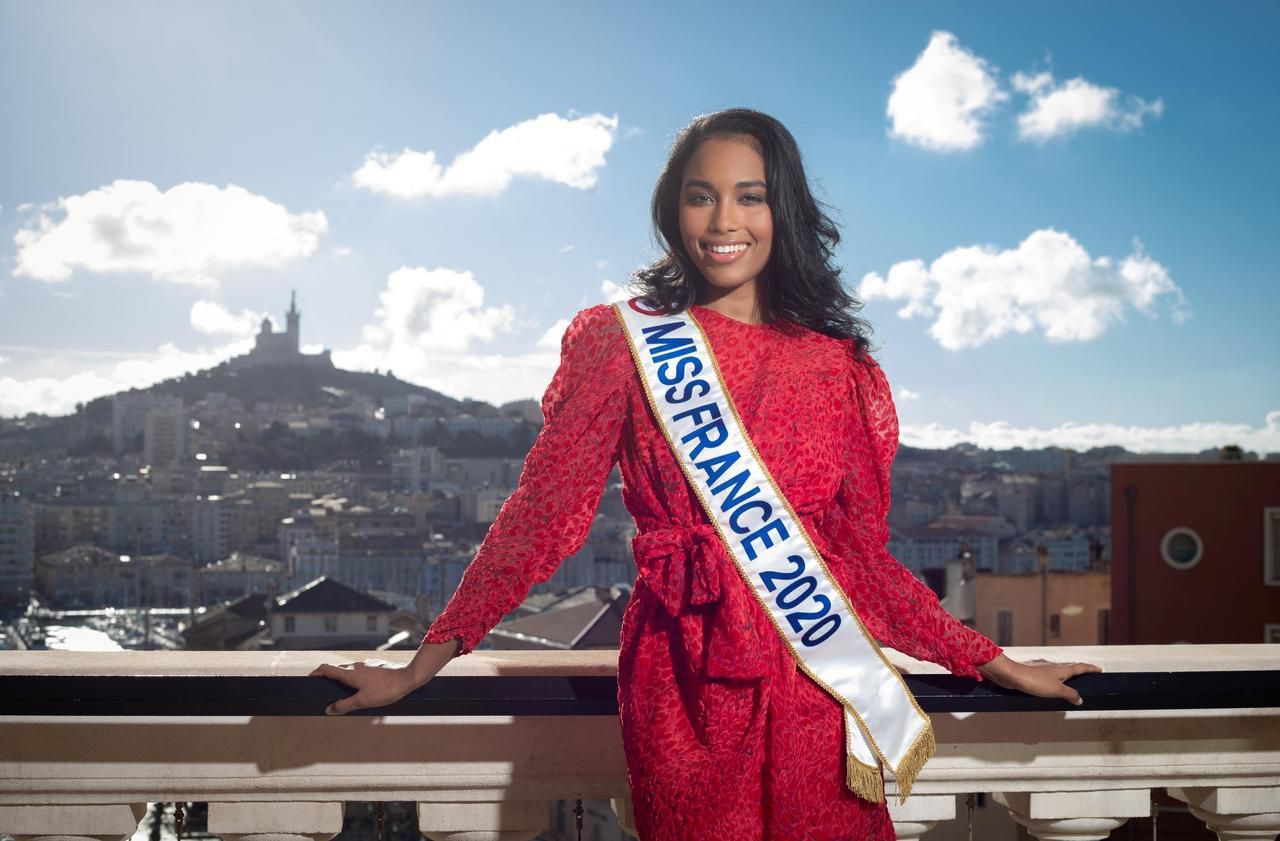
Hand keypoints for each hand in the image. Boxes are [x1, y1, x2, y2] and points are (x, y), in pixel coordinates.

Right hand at [309, 658, 418, 715]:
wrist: (408, 677)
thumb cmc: (385, 690)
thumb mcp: (363, 701)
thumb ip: (344, 705)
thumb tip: (328, 709)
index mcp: (349, 673)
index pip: (326, 668)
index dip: (315, 673)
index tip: (309, 678)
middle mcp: (356, 666)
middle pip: (337, 669)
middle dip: (329, 677)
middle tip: (325, 688)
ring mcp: (367, 664)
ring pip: (350, 670)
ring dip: (344, 678)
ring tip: (344, 691)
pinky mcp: (376, 666)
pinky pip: (361, 671)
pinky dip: (356, 678)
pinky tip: (363, 688)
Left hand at [978, 654, 1102, 706]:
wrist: (1012, 676)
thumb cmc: (1034, 681)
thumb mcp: (1057, 690)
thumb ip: (1070, 694)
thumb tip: (1080, 699)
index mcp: (1063, 670)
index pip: (1081, 668)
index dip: (1091, 668)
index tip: (1099, 669)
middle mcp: (1055, 668)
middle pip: (1071, 669)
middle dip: (1081, 672)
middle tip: (1088, 676)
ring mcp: (1045, 672)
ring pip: (1061, 674)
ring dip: (1069, 678)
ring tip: (1074, 685)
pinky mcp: (1036, 677)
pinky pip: (1051, 679)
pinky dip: (1057, 683)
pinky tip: (1054, 690)